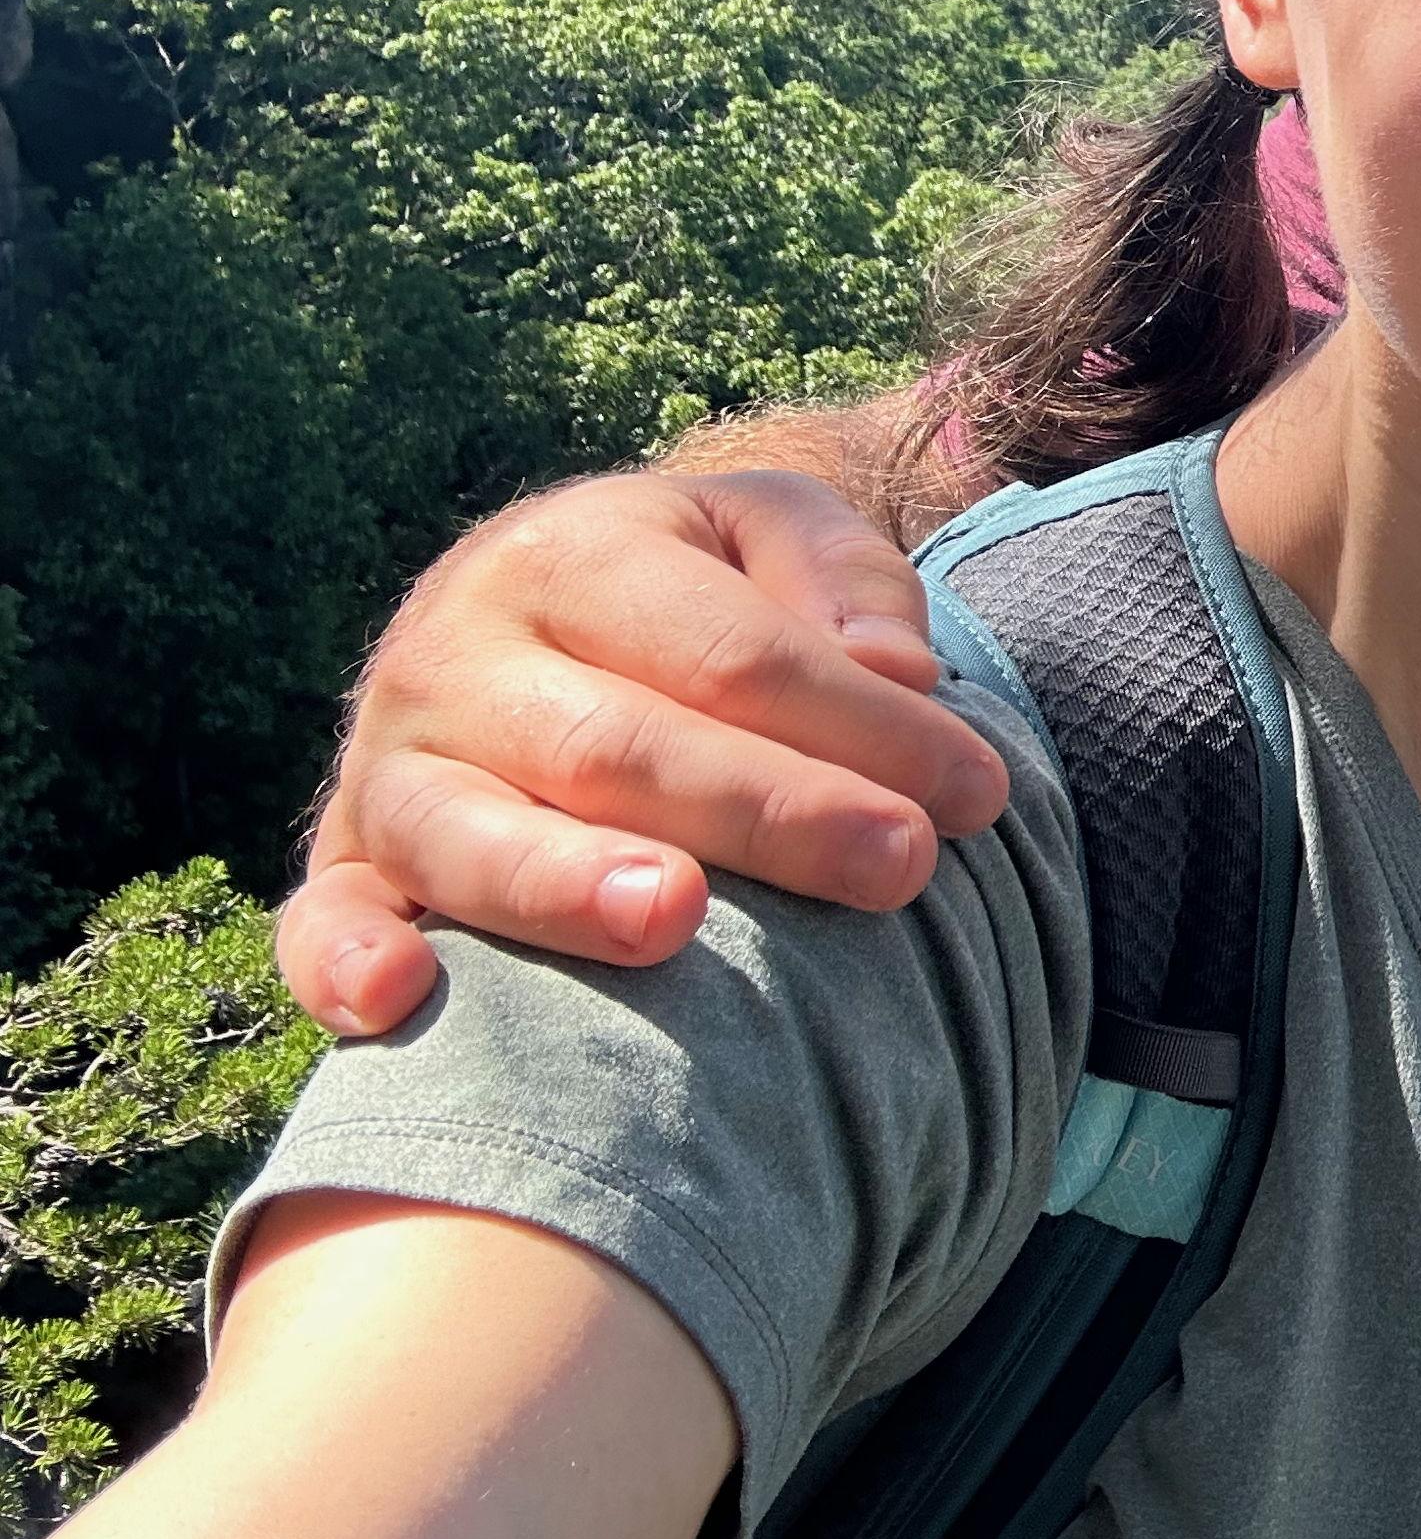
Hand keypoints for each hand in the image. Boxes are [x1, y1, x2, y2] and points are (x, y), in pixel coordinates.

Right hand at [278, 470, 1013, 1037]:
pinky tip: (402, 1006)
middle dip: (772, 811)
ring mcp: (390, 765)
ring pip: (472, 834)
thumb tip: (900, 676)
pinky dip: (348, 965)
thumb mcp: (774, 532)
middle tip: (901, 866)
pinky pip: (323, 921)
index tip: (977, 793)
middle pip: (623, 745)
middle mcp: (460, 652)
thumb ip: (846, 580)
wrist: (533, 607)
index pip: (736, 652)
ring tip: (679, 918)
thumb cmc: (693, 592)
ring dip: (569, 885)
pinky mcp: (344, 863)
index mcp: (576, 552)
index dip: (863, 726)